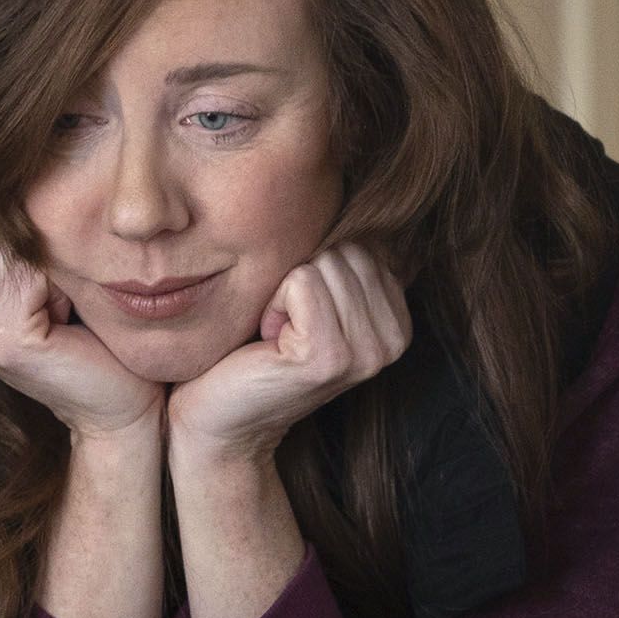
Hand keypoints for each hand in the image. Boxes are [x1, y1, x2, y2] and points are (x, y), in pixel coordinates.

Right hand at [0, 239, 162, 442]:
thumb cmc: (94, 343)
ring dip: (51, 264)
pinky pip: (30, 274)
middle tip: (65, 294)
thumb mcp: (48, 286)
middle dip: (35, 248)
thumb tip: (10, 186)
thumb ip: (18, 247)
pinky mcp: (0, 342)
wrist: (119, 407)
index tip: (55, 271)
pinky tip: (70, 313)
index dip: (23, 233)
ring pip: (11, 250)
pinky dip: (61, 283)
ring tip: (66, 305)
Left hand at [167, 245, 412, 463]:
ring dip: (283, 292)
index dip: (317, 269)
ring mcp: (366, 353)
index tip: (301, 317)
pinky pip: (301, 282)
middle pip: (344, 250)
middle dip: (301, 277)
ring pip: (322, 263)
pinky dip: (272, 303)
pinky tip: (268, 341)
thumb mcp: (311, 302)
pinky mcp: (330, 357)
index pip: (363, 244)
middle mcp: (393, 341)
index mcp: (398, 324)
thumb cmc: (256, 352)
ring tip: (276, 336)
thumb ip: (342, 264)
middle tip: (285, 328)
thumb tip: (359, 200)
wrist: (220, 417)